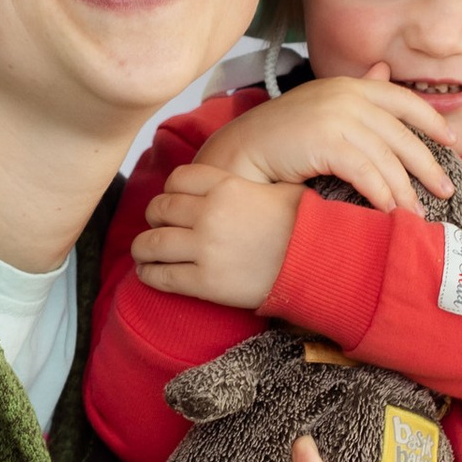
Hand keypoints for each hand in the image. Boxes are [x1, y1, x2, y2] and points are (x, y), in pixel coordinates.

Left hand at [131, 161, 301, 306]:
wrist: (318, 264)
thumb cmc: (305, 227)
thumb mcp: (280, 190)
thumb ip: (249, 185)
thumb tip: (241, 185)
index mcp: (225, 186)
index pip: (177, 179)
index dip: (170, 190)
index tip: (173, 201)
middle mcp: (209, 213)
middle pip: (159, 208)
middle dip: (154, 217)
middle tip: (157, 227)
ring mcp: (204, 248)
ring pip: (151, 243)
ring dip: (143, 247)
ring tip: (144, 253)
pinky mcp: (204, 282)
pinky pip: (161, 276)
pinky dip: (148, 275)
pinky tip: (148, 274)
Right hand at [195, 69, 461, 212]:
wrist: (238, 154)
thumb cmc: (279, 138)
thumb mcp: (323, 108)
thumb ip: (357, 94)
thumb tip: (385, 72)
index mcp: (349, 85)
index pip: (402, 100)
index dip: (431, 121)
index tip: (451, 142)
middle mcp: (346, 95)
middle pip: (402, 132)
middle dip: (427, 164)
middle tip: (445, 190)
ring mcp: (336, 116)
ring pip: (387, 157)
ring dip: (406, 190)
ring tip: (417, 214)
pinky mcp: (326, 141)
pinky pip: (367, 172)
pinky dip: (382, 194)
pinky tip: (390, 211)